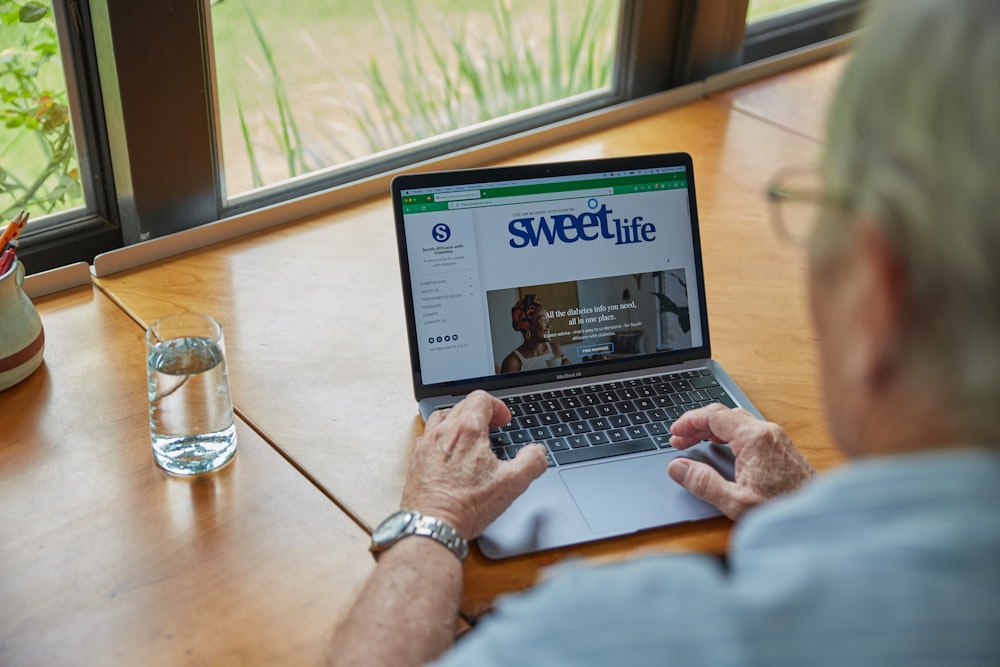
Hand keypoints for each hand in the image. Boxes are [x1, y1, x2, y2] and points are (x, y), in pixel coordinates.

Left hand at [401, 390, 548, 539]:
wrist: (432, 525)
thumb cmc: (467, 506)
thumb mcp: (512, 484)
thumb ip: (531, 462)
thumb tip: (538, 452)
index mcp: (468, 430)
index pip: (481, 398)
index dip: (497, 406)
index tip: (504, 421)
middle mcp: (443, 432)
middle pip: (462, 405)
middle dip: (481, 412)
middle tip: (492, 428)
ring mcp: (426, 444)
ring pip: (442, 416)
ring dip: (458, 420)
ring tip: (470, 436)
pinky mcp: (416, 460)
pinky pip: (428, 436)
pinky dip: (441, 437)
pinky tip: (449, 453)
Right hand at [667, 403, 814, 519]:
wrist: (818, 518)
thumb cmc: (783, 510)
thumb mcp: (736, 502)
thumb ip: (703, 483)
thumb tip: (677, 468)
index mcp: (754, 438)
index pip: (714, 415)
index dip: (689, 422)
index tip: (674, 433)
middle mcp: (767, 431)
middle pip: (724, 415)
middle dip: (698, 425)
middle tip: (678, 440)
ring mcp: (776, 437)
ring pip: (736, 420)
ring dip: (712, 428)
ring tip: (694, 442)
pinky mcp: (781, 446)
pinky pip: (748, 429)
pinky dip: (727, 433)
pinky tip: (720, 446)